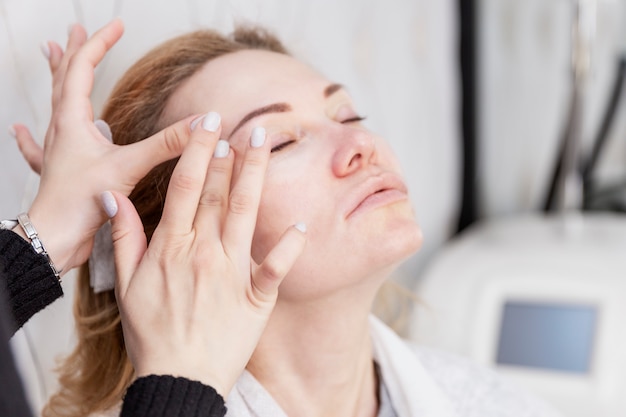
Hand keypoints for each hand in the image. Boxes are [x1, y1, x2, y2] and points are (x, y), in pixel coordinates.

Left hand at [10, 19, 194, 274]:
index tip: (116, 25)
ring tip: (52, 58)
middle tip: (76, 31)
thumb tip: (201, 124)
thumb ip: (166, 145)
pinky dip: (29, 134)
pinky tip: (20, 130)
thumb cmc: (80, 204)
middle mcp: (62, 131)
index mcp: (73, 122)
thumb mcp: (128, 168)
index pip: (84, 69)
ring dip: (57, 79)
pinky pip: (39, 146)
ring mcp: (58, 151)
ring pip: (55, 106)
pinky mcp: (58, 172)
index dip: (100, 44)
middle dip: (74, 53)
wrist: (54, 238)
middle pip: (64, 80)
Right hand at [106, 115, 305, 395]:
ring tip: (265, 144)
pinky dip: (290, 245)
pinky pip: (276, 267)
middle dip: (230, 154)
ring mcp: (232, 273)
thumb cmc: (151, 335)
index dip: (199, 151)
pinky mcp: (256, 298)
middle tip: (241, 124)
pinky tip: (300, 222)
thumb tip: (114, 197)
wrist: (178, 380)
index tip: (209, 124)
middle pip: (219, 194)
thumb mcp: (124, 287)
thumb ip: (123, 238)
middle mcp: (204, 253)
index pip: (186, 187)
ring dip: (256, 175)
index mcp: (172, 247)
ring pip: (246, 214)